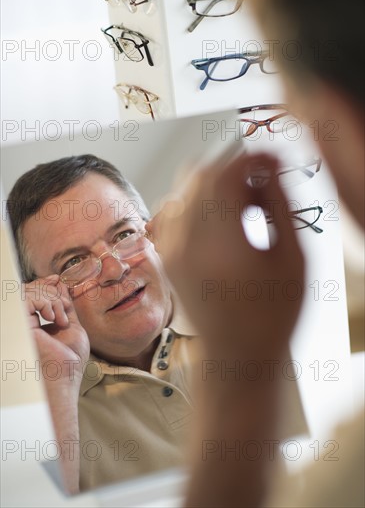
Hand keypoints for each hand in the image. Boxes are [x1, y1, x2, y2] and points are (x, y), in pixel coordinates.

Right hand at [25, 275, 89, 384]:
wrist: (65, 376)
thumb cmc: (69, 359)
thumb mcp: (71, 326)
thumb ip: (64, 306)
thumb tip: (62, 286)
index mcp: (34, 323)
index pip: (34, 293)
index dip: (45, 283)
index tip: (58, 280)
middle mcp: (24, 322)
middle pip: (31, 289)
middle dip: (52, 291)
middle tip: (64, 308)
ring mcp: (21, 324)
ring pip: (29, 291)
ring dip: (51, 299)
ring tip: (60, 318)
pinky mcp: (20, 325)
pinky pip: (27, 298)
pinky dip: (45, 302)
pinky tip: (53, 318)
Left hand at [147, 152, 304, 358]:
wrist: (236, 354)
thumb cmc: (272, 314)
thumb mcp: (292, 259)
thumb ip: (278, 206)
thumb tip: (266, 166)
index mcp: (222, 249)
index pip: (224, 176)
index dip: (251, 158)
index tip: (270, 160)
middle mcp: (187, 245)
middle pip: (200, 173)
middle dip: (233, 165)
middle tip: (261, 181)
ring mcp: (171, 250)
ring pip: (185, 186)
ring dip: (216, 181)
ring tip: (245, 205)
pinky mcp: (166, 254)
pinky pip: (174, 207)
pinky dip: (199, 199)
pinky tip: (222, 218)